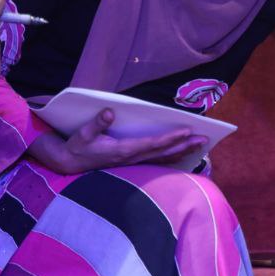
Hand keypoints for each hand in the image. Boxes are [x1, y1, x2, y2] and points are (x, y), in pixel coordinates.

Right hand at [30, 108, 207, 174]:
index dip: (171, 138)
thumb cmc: (77, 146)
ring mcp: (133, 163)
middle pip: (164, 153)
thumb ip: (97, 123)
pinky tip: (183, 154)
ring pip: (163, 159)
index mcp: (122, 151)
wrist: (69, 164)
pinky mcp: (132, 164)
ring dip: (182, 152)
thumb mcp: (83, 133)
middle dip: (185, 145)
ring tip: (200, 146)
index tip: (187, 130)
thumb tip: (110, 111)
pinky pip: (157, 161)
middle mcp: (131, 159)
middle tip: (205, 139)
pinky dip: (172, 157)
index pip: (152, 144)